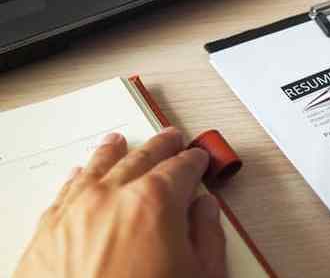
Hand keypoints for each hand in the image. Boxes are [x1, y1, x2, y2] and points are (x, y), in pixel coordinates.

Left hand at [13, 128, 226, 277]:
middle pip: (141, 158)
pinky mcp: (48, 232)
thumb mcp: (200, 277)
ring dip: (115, 152)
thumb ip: (207, 237)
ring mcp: (75, 211)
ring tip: (121, 142)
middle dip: (160, 147)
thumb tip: (205, 212)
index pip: (181, 168)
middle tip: (171, 140)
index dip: (194, 161)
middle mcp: (112, 197)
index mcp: (155, 202)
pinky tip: (83, 173)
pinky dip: (79, 177)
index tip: (198, 159)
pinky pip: (66, 190)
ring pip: (98, 167)